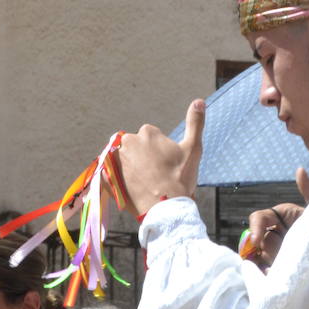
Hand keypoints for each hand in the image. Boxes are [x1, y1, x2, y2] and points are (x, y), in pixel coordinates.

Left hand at [117, 100, 204, 215]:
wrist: (166, 207)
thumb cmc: (181, 177)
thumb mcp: (193, 148)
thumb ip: (195, 123)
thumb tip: (199, 101)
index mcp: (147, 132)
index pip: (152, 137)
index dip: (160, 151)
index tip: (167, 164)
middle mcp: (128, 142)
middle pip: (137, 147)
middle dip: (144, 157)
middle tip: (157, 175)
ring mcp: (116, 161)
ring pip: (126, 160)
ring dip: (133, 168)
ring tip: (147, 184)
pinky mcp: (109, 177)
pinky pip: (112, 174)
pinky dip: (120, 179)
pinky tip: (134, 188)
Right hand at [242, 168, 308, 270]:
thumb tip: (300, 169)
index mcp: (278, 217)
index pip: (258, 219)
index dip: (255, 229)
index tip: (256, 241)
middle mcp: (273, 233)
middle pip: (257, 241)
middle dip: (260, 250)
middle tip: (267, 261)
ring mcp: (273, 251)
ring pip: (258, 258)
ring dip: (262, 265)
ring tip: (273, 274)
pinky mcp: (276, 268)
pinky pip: (263, 273)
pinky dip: (265, 276)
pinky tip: (273, 281)